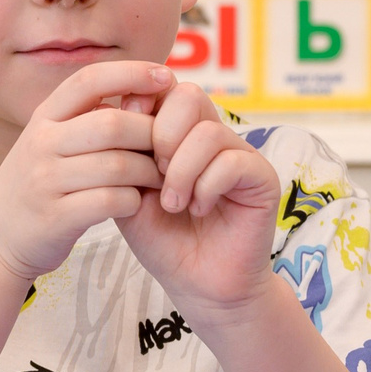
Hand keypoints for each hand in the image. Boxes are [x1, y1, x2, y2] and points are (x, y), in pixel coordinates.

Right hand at [0, 61, 172, 283]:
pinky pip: (111, 201)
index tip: (167, 78)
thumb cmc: (40, 185)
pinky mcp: (55, 217)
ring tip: (162, 179)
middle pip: (112, 124)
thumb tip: (145, 91)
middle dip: (152, 134)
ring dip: (150, 172)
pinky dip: (134, 201)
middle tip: (172, 148)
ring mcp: (45, 181)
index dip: (132, 72)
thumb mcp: (51, 142)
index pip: (89, 79)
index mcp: (43, 117)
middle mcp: (41, 143)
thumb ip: (88, 119)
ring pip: (118, 165)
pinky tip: (135, 203)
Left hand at [114, 79, 281, 321]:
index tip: (125, 143)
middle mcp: (211, 135)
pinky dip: (206, 187)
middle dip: (160, 136)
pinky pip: (232, 161)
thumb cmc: (162, 238)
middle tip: (154, 177)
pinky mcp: (261, 176)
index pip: (162, 88)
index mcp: (179, 132)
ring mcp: (239, 153)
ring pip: (207, 131)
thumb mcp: (129, 190)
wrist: (195, 283)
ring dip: (181, 172)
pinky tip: (199, 210)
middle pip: (188, 96)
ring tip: (173, 204)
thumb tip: (109, 106)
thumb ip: (122, 151)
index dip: (140, 106)